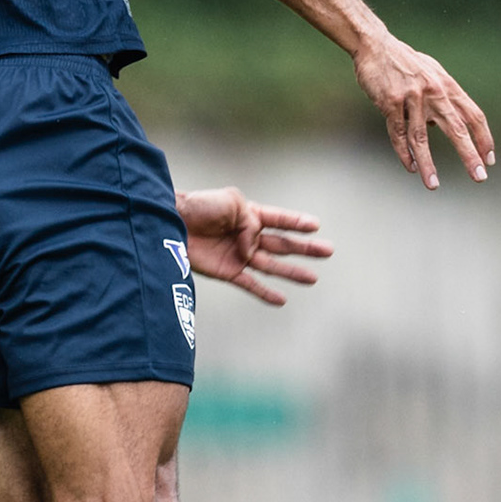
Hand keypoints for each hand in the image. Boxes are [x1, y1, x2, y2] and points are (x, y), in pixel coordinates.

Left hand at [176, 187, 331, 306]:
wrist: (171, 221)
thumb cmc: (199, 206)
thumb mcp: (231, 202)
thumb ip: (251, 222)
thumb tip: (254, 246)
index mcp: (248, 215)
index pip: (278, 219)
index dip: (296, 222)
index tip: (316, 225)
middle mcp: (247, 236)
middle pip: (282, 244)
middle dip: (305, 247)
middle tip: (328, 251)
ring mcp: (238, 255)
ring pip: (271, 265)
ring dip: (292, 272)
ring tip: (313, 278)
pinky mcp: (227, 271)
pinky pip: (250, 284)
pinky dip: (265, 292)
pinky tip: (282, 299)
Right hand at [353, 33, 495, 189]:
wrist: (374, 45)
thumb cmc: (403, 60)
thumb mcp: (431, 72)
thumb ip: (442, 96)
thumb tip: (442, 125)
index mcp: (448, 86)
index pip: (474, 116)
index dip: (484, 139)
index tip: (488, 159)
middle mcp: (434, 93)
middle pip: (456, 129)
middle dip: (469, 155)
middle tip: (479, 177)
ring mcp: (412, 98)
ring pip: (422, 138)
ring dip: (428, 164)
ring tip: (433, 185)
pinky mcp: (390, 103)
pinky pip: (398, 133)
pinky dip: (404, 152)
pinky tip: (410, 166)